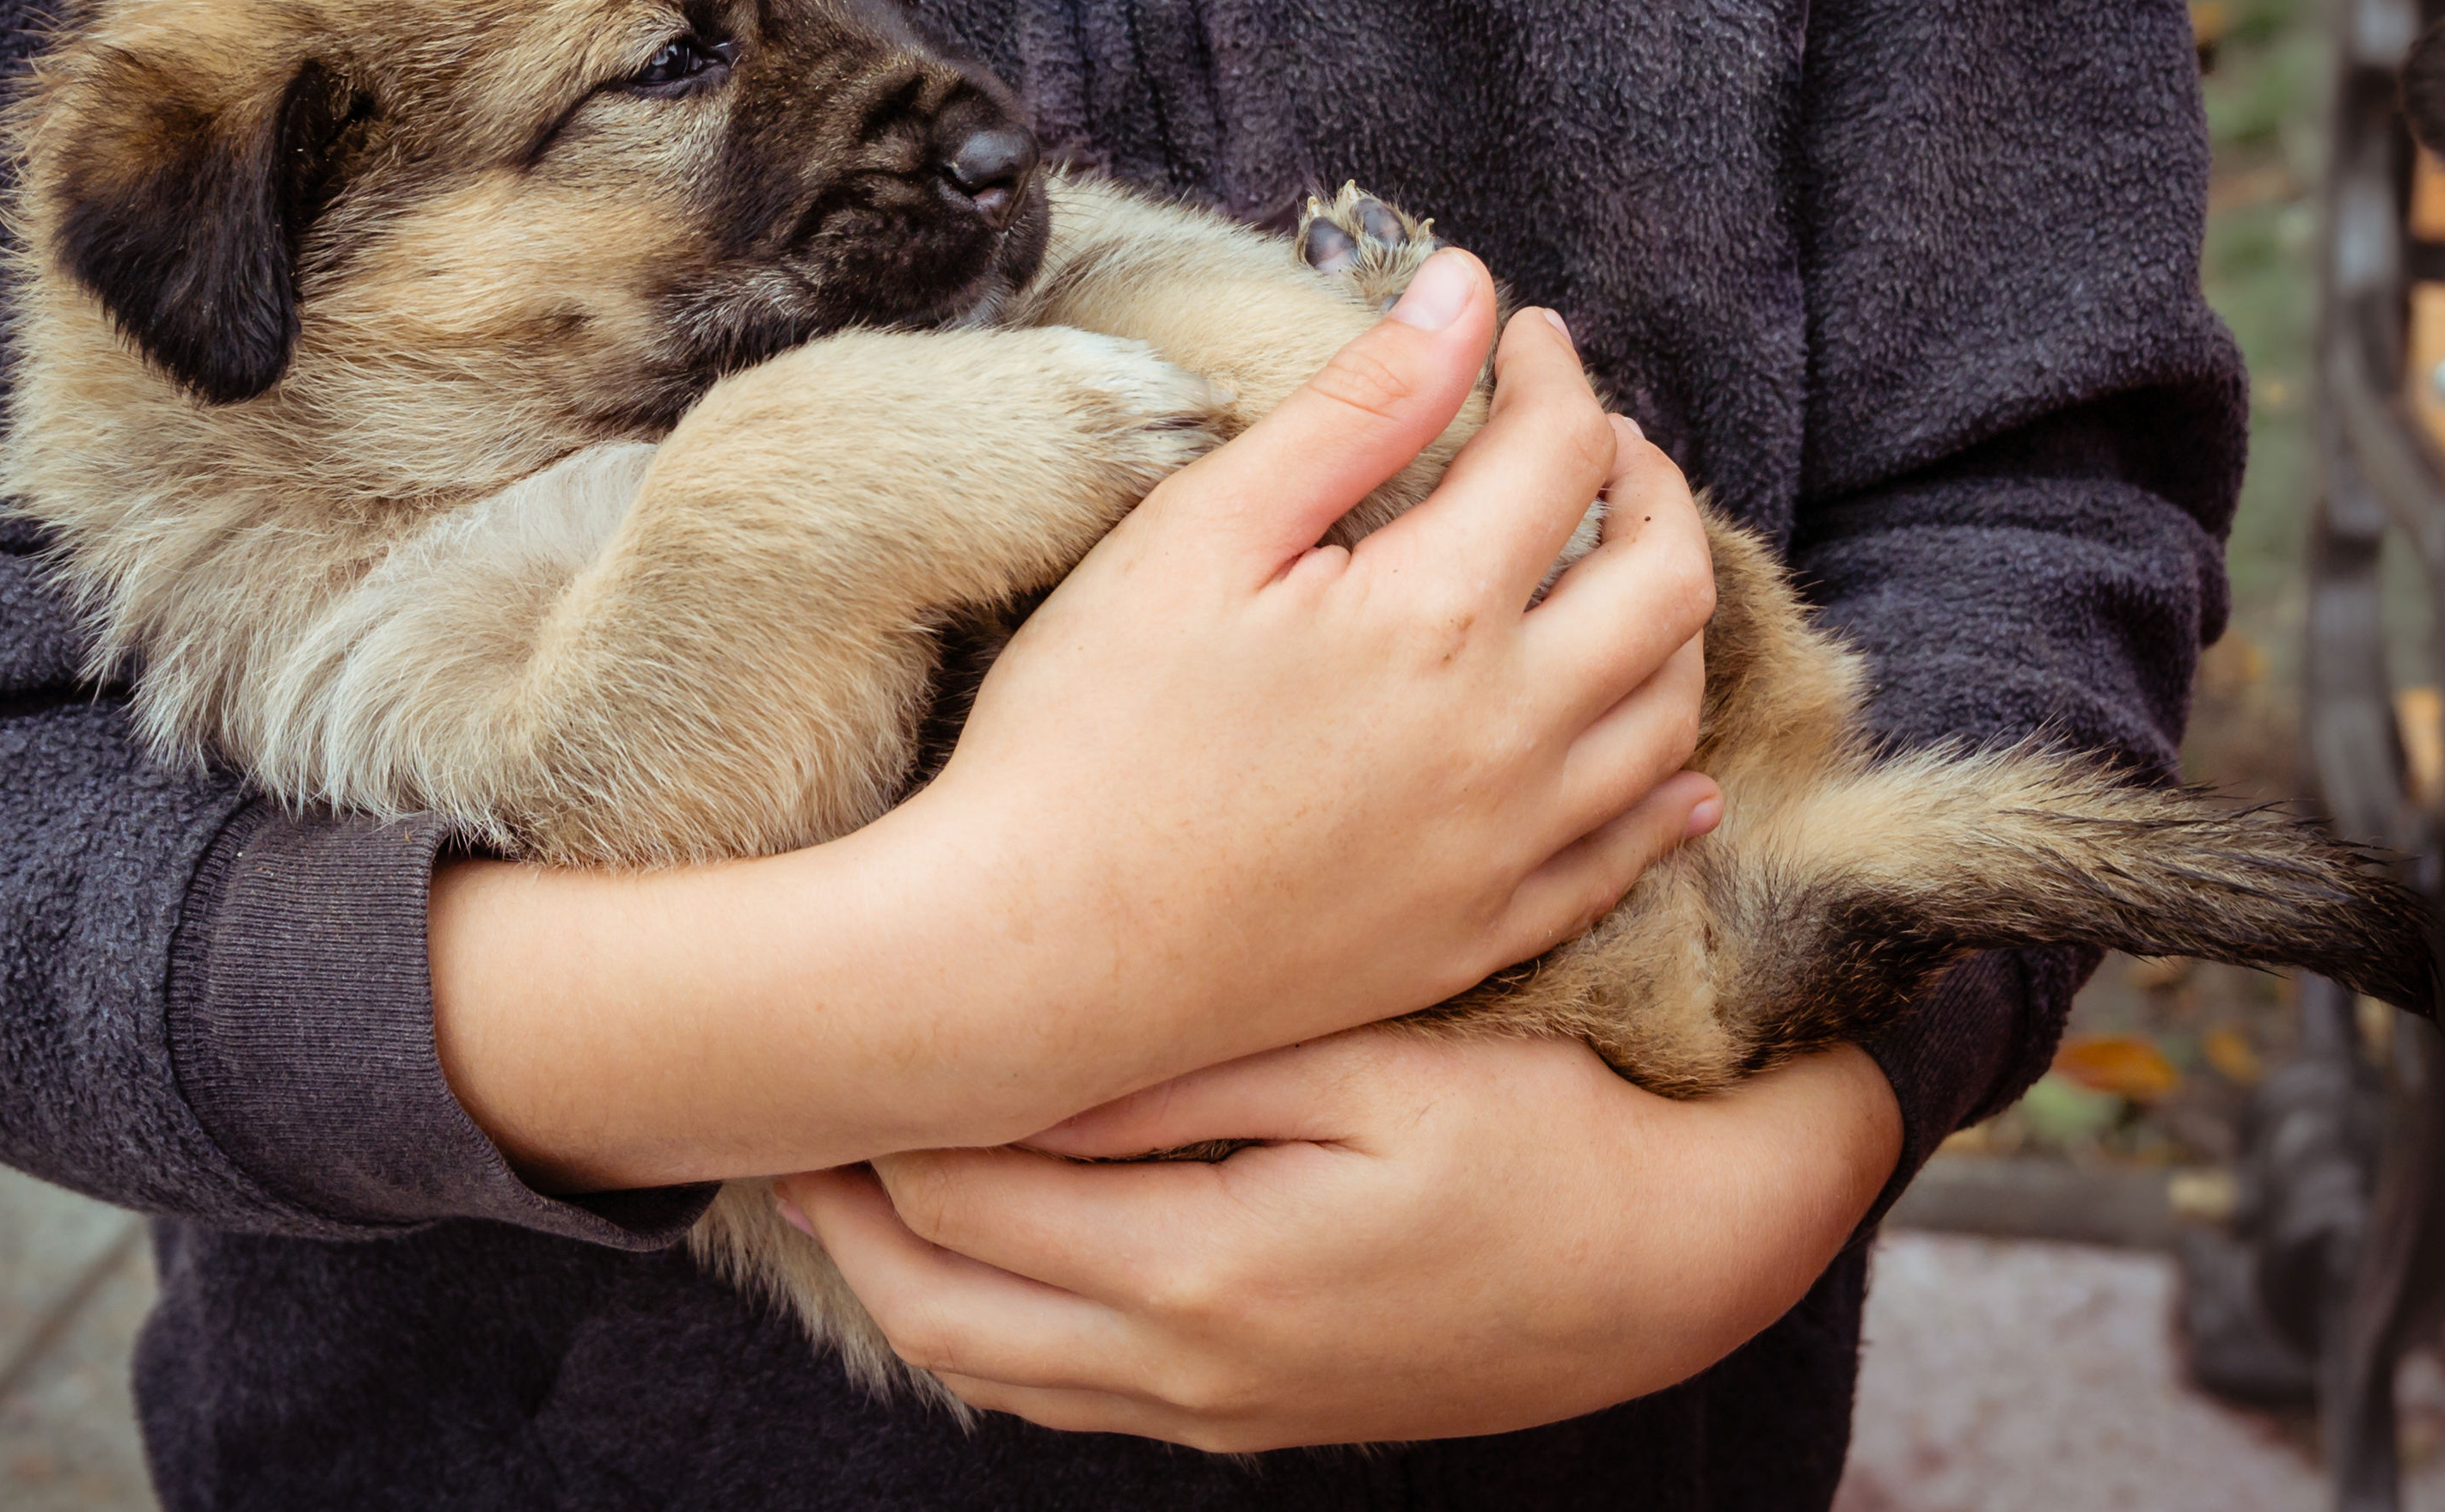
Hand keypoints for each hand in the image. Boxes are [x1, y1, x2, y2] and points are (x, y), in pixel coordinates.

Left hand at [778, 1033, 1898, 1450]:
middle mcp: (1187, 1367)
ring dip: (899, 1279)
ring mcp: (1217, 1408)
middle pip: (941, 1308)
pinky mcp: (1251, 1416)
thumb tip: (1040, 1047)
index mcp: (1205, 1270)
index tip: (821, 1037)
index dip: (879, 1114)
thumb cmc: (1544, 1137)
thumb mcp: (1379, 1068)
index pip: (970, 1196)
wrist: (1676, 1268)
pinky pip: (1064, 1396)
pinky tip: (974, 1260)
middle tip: (776, 1117)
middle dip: (844, 1212)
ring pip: (989, 1370)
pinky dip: (987, 1330)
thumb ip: (1196, 1066)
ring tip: (841, 1182)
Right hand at [907, 252, 1720, 1096]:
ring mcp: (1506, 850)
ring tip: (1610, 573)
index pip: (1562, 452)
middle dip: (1646, 482)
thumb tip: (1466, 290)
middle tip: (1589, 440)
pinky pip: (1626, 858)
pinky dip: (1665, 792)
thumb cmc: (1086, 733)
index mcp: (1439, 617)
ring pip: (1669, 716)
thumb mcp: (1202, 534)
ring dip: (1665, 621)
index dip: (1550, 369)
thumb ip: (1355, 406)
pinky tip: (1668, 769)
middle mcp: (1510, 736)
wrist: (1032, 957)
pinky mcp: (1477, 937)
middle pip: (1665, 579)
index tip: (1516, 338)